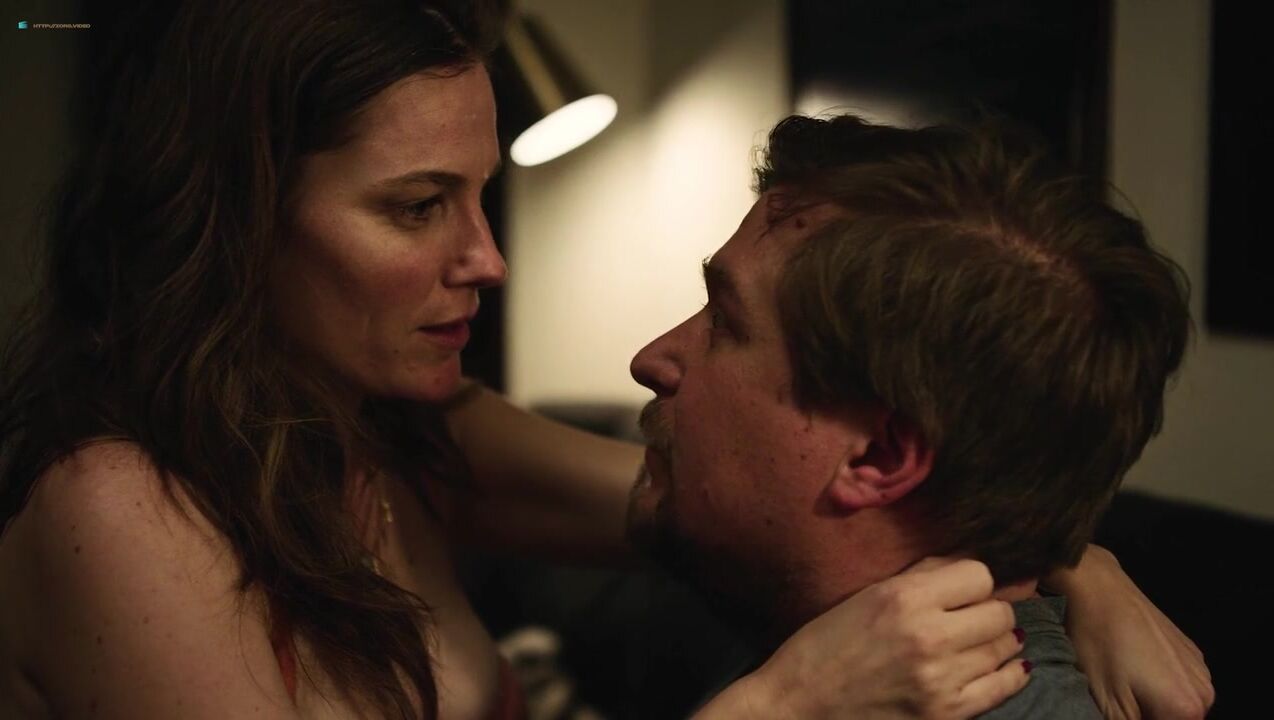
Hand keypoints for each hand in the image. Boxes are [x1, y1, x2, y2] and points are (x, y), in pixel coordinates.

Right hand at [700, 558, 1028, 719]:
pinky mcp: (947, 713)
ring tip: (977, 640)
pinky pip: (1004, 687)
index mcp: (903, 598)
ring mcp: (941, 679)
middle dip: (989, 610)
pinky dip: (1009, 673)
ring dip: (996, 640)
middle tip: (972, 616)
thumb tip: (972, 567)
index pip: (979, 575)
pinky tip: (1004, 666)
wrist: (799, 704)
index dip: (973, 581)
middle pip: (1000, 612)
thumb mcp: (868, 596)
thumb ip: (922, 577)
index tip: (962, 590)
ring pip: (1005, 646)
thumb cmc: (826, 645)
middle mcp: (928, 636)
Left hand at [1052, 545, 1212, 718]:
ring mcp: (1199, 668)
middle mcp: (1205, 691)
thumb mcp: (1108, 703)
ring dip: (1152, 706)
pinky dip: (1157, 686)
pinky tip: (1129, 668)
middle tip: (1117, 705)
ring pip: (1177, 707)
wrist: (1096, 586)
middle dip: (1146, 719)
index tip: (1121, 714)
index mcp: (1188, 708)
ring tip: (1120, 686)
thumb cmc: (1096, 642)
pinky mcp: (1188, 650)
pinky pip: (1176, 684)